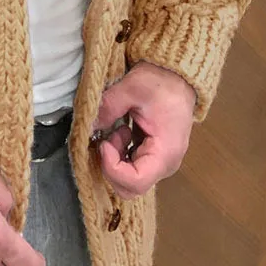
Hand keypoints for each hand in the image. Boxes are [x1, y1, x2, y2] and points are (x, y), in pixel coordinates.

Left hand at [90, 60, 196, 199]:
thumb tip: (87, 125)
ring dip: (115, 160)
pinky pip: (132, 169)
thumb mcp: (131, 89)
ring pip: (129, 181)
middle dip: (111, 167)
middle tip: (108, 139)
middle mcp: (165, 165)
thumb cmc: (160, 83)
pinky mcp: (154, 158)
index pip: (135, 182)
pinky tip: (122, 133)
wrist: (178, 78)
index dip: (112, 168)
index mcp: (165, 152)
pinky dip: (120, 155)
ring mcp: (160, 163)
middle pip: (130, 188)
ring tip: (118, 130)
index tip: (104, 143)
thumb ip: (107, 108)